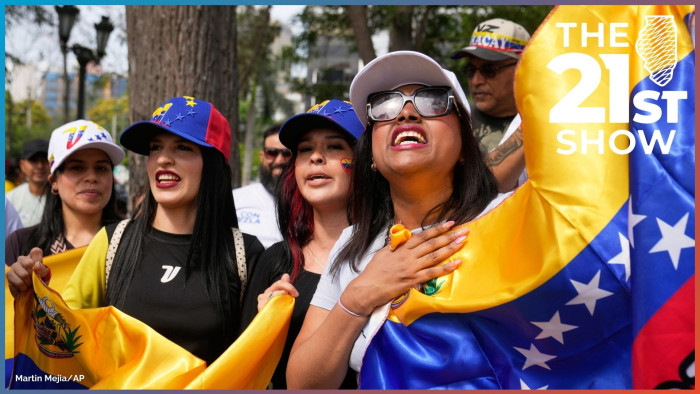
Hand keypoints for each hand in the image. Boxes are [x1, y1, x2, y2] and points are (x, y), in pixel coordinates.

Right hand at [6, 247, 48, 297]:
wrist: (30, 292)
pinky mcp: (9, 274)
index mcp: (33, 257)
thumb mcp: (45, 276)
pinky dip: (23, 287)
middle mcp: (23, 259)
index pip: (35, 251)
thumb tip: (36, 265)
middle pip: (28, 263)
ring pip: (23, 274)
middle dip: (33, 275)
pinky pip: (18, 282)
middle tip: (34, 280)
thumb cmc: (39, 282)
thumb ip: (42, 270)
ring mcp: (15, 266)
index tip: (39, 268)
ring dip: (29, 283)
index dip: (38, 260)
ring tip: (29, 284)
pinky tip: (24, 287)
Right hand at [257, 273, 298, 311]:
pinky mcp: (260, 306)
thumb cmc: (279, 312)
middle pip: (277, 285)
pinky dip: (274, 304)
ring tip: (285, 304)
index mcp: (271, 290)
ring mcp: (262, 299)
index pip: (279, 283)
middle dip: (288, 289)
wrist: (274, 326)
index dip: (289, 286)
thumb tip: (285, 274)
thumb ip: (285, 286)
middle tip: (294, 296)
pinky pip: (268, 302)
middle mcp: (265, 293)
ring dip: (282, 298)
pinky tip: (277, 308)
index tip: (296, 294)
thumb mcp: (284, 298)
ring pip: (274, 294)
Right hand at [342, 221, 468, 315]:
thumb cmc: (374, 270)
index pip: (423, 235)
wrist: (367, 288)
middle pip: (432, 244)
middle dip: (449, 236)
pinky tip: (456, 263)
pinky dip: (445, 268)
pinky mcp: (413, 280)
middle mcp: (408, 256)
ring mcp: (411, 268)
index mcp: (401, 247)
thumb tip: (402, 226)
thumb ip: (396, 240)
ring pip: (434, 256)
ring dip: (450, 248)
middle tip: (464, 231)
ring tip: (462, 242)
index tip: (450, 223)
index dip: (437, 229)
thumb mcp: (383, 251)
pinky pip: (432, 273)